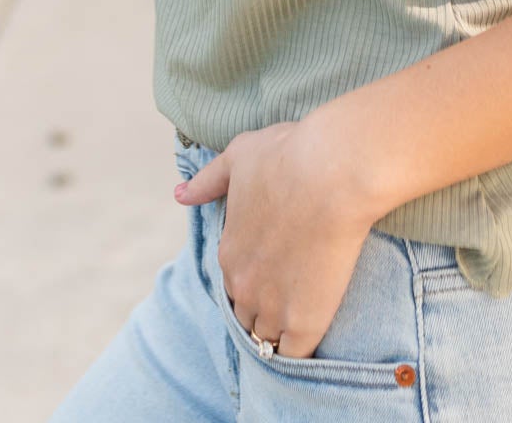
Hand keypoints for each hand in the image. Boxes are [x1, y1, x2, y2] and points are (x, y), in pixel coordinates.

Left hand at [175, 119, 377, 360]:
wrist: (331, 172)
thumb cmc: (288, 156)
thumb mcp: (239, 157)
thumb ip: (208, 181)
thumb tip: (179, 194)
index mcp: (228, 252)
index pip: (232, 284)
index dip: (253, 280)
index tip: (273, 271)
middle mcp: (244, 286)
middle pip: (247, 315)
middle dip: (262, 309)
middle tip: (288, 296)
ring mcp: (272, 308)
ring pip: (267, 337)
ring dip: (279, 332)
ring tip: (300, 321)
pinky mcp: (304, 322)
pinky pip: (294, 355)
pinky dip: (298, 353)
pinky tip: (310, 340)